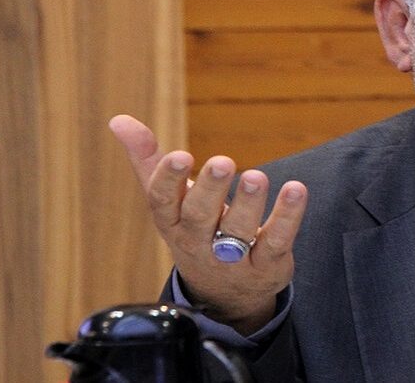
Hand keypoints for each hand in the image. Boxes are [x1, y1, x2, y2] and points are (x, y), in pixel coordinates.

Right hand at [108, 114, 308, 334]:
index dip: (169, 180)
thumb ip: (147, 160)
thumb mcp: (169, 201)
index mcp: (171, 222)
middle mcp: (198, 242)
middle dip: (210, 190)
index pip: (162, 202)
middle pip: (200, 217)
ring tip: (256, 177)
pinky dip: (287, 216)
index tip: (179, 155)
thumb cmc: (194, 231)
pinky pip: (276, 242)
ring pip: (237, 232)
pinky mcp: (266, 265)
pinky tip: (295, 190)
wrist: (223, 295)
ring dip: (248, 203)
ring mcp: (232, 259)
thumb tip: (119, 120)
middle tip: (223, 162)